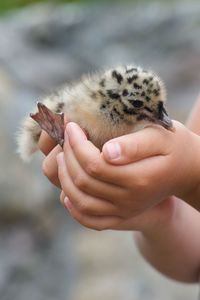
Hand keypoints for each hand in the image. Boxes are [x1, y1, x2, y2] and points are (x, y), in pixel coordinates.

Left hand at [54, 121, 199, 229]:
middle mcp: (130, 200)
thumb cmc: (174, 148)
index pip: (94, 164)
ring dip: (65, 180)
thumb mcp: (161, 137)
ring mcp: (125, 210)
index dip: (77, 145)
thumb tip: (107, 152)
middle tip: (65, 138)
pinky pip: (91, 220)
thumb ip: (135, 145)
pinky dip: (74, 209)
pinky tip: (66, 194)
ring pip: (82, 202)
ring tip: (62, 158)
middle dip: (68, 156)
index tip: (71, 126)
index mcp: (139, 178)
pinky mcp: (122, 216)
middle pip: (85, 182)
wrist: (187, 171)